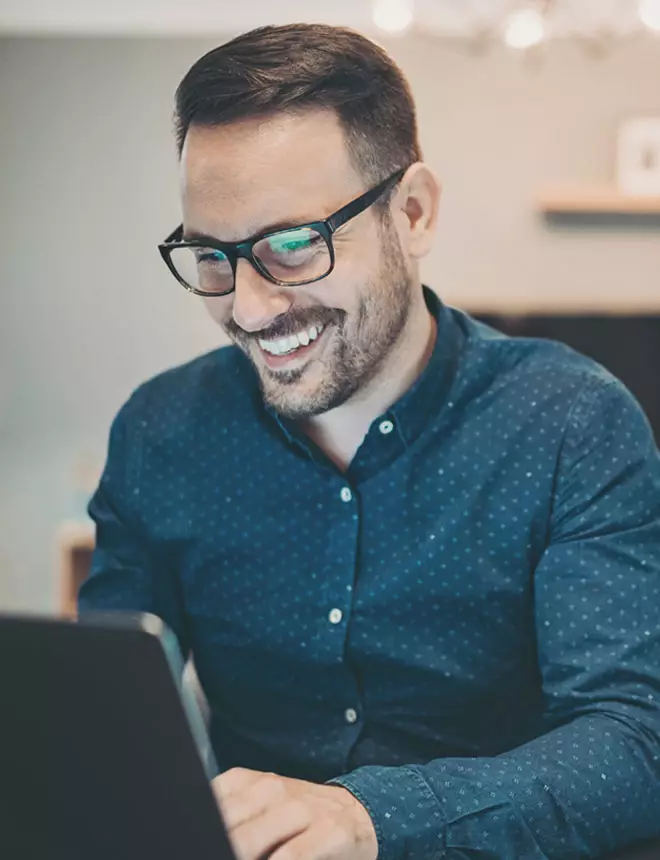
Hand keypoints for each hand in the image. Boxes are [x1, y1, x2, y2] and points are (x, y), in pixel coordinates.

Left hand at [211, 767, 378, 859]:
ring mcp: (301, 809)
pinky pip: (292, 855)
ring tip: (237, 859)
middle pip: (227, 824)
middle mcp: (271, 790)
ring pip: (251, 839)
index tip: (203, 843)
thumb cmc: (298, 818)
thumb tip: (204, 833)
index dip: (207, 829)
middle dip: (221, 845)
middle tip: (219, 854)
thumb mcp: (258, 807)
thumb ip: (233, 817)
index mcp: (246, 783)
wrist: (356, 813)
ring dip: (241, 854)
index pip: (211, 804)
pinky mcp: (329, 831)